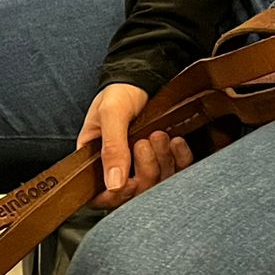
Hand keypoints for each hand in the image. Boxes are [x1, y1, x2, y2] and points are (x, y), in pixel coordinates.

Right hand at [77, 84, 193, 208]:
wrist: (141, 78)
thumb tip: (113, 185)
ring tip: (159, 135)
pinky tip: (176, 141)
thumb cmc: (118, 93)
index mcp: (95, 161)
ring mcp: (142, 165)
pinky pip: (177, 171)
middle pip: (134, 192)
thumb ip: (112, 148)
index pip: (101, 195)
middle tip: (144, 142)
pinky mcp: (164, 159)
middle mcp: (118, 168)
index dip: (115, 196)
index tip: (128, 182)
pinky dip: (180, 158)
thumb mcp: (111, 116)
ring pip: (157, 183)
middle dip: (145, 170)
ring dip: (162, 160)